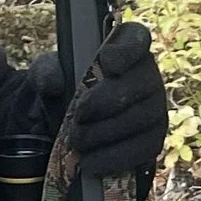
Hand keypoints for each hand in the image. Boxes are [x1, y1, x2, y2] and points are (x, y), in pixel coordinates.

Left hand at [29, 23, 168, 182]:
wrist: (67, 128)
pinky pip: (144, 149)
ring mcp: (155, 109)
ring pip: (144, 118)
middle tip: (79, 116)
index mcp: (122, 49)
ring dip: (108, 131)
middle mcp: (146, 76)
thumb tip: (53, 82)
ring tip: (78, 141)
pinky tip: (92, 163)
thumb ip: (46, 72)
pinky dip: (115, 157)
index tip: (108, 62)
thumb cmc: (63, 91)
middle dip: (109, 101)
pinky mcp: (152, 141)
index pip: (137, 38)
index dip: (128, 49)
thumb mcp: (46, 77)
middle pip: (143, 82)